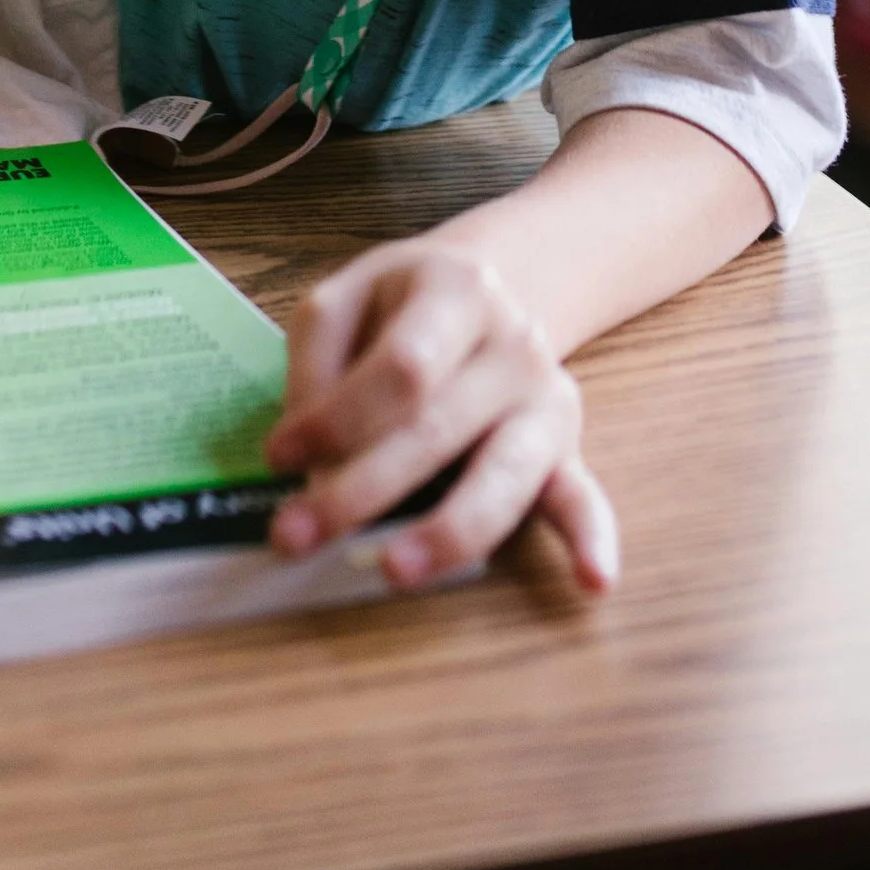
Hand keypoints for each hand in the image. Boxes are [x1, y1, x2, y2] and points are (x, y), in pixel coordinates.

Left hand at [264, 234, 620, 593]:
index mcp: (457, 289)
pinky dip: (591, 539)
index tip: (277, 456)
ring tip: (391, 571)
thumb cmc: (398, 307)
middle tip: (294, 536)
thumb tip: (302, 449)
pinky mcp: (566, 449)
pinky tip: (593, 580)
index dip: (337, 417)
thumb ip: (316, 362)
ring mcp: (546, 399)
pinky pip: (582, 496)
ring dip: (446, 532)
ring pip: (503, 475)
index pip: (401, 366)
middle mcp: (514, 343)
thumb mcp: (344, 299)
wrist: (486, 292)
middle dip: (361, 490)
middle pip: (439, 427)